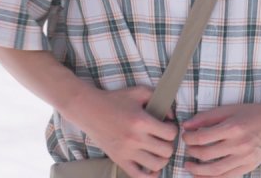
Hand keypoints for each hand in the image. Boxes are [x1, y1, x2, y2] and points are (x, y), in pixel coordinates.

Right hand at [64, 85, 178, 176]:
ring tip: (157, 151)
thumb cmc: (114, 99)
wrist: (89, 109)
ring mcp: (127, 151)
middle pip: (167, 151)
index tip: (166, 126)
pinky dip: (149, 175)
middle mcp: (135, 138)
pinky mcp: (119, 160)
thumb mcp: (138, 91)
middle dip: (168, 144)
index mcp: (141, 121)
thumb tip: (170, 116)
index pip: (170, 134)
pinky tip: (151, 168)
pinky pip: (139, 176)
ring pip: (157, 165)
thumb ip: (157, 98)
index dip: (172, 129)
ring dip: (161, 159)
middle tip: (162, 138)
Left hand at [178, 103, 260, 176]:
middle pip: (206, 154)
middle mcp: (239, 145)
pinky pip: (228, 177)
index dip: (189, 138)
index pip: (202, 137)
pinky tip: (202, 176)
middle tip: (187, 149)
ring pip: (215, 170)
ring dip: (198, 170)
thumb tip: (186, 125)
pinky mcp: (250, 167)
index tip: (185, 136)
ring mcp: (245, 158)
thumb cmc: (253, 113)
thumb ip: (206, 117)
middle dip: (191, 152)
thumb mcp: (229, 110)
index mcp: (233, 128)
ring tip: (189, 165)